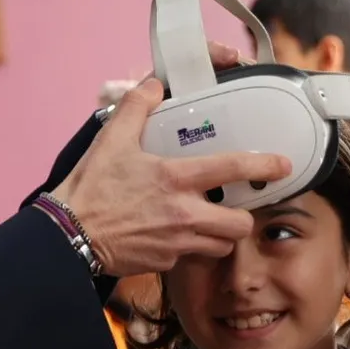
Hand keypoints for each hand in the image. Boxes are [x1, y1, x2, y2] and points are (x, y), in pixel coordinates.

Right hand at [54, 43, 288, 277]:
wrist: (67, 234)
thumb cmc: (90, 188)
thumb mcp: (111, 140)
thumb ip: (136, 107)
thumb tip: (152, 84)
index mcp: (176, 178)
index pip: (233, 168)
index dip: (264, 166)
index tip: (282, 166)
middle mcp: (184, 214)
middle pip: (240, 224)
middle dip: (242, 217)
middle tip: (233, 207)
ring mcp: (176, 244)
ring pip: (221, 246)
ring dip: (219, 236)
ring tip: (206, 224)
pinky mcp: (163, 264)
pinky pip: (190, 259)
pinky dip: (188, 249)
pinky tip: (172, 237)